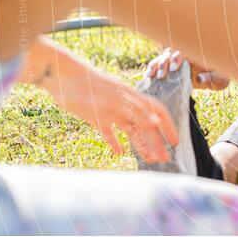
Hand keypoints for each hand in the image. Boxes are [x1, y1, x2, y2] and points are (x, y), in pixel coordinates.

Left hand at [48, 70, 178, 163]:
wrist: (62, 76)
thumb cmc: (88, 86)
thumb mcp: (112, 101)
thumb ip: (134, 111)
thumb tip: (156, 124)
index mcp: (132, 99)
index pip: (157, 113)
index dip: (168, 127)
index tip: (175, 142)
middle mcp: (125, 105)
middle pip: (146, 126)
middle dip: (157, 142)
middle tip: (163, 160)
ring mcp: (111, 111)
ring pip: (131, 130)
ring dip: (140, 145)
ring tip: (147, 160)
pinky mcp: (96, 115)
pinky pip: (110, 132)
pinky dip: (115, 142)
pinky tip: (119, 153)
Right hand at [148, 48, 229, 89]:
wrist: (215, 79)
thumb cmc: (219, 77)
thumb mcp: (220, 79)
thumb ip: (211, 78)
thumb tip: (199, 78)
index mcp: (197, 53)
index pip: (185, 51)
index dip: (178, 58)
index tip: (174, 69)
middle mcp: (186, 53)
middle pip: (171, 52)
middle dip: (165, 62)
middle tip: (163, 75)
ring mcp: (177, 59)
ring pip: (163, 57)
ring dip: (157, 65)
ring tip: (152, 76)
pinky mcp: (171, 66)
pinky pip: (159, 64)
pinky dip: (153, 68)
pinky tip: (148, 76)